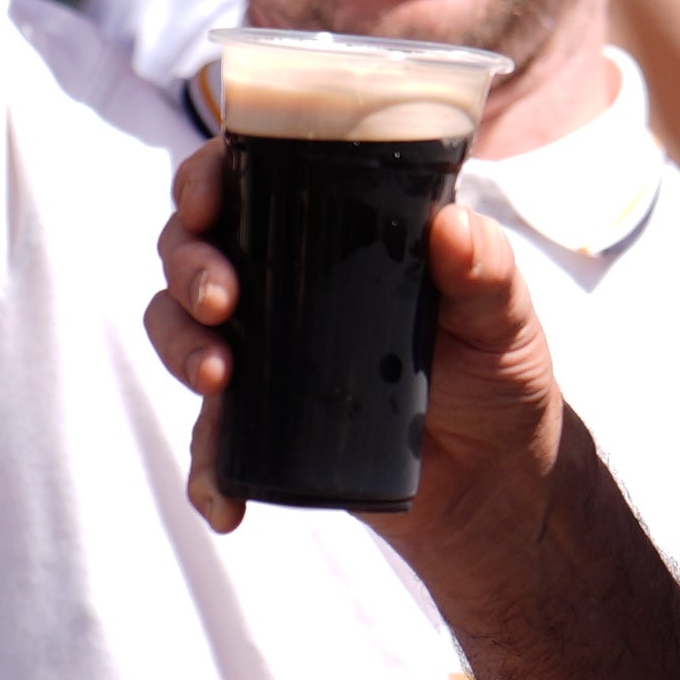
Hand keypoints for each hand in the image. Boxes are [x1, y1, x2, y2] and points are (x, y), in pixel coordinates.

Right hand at [143, 143, 569, 562]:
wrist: (495, 477)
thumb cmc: (498, 373)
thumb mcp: (501, 315)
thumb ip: (486, 270)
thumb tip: (451, 226)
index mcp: (326, 233)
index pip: (244, 183)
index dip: (204, 179)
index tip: (205, 204)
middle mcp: (280, 282)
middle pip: (191, 251)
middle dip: (187, 269)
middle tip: (219, 301)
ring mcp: (261, 353)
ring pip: (178, 330)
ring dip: (177, 349)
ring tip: (216, 380)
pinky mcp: (258, 425)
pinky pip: (208, 440)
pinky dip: (204, 469)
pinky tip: (223, 501)